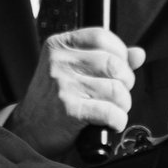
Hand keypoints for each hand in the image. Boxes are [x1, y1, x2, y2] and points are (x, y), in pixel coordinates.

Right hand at [11, 27, 142, 158]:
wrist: (29, 131)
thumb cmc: (53, 101)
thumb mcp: (73, 71)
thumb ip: (106, 59)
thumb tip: (138, 53)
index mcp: (59, 46)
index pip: (101, 36)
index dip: (119, 53)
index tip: (118, 69)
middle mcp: (59, 61)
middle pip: (114, 64)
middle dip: (125, 83)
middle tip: (118, 95)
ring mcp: (63, 85)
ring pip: (116, 90)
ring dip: (122, 105)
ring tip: (112, 110)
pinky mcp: (69, 109)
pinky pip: (111, 112)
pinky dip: (117, 121)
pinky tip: (109, 123)